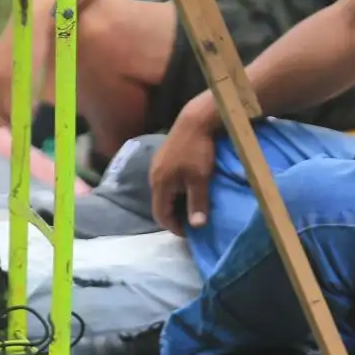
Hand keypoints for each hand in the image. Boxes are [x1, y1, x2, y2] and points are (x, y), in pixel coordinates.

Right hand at [149, 94, 220, 234]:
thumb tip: (196, 226)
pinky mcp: (163, 157)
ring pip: (163, 192)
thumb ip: (197, 203)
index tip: (190, 233)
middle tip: (192, 221)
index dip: (174, 228)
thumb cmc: (198, 151)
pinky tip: (188, 188)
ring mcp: (156, 165)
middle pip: (160, 204)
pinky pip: (166, 181)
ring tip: (192, 206)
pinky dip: (175, 191)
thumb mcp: (200, 179)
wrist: (195, 120)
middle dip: (175, 216)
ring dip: (176, 203)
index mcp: (159, 184)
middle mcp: (153, 176)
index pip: (160, 215)